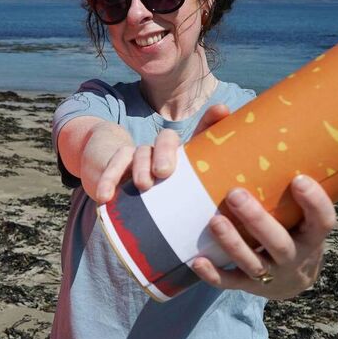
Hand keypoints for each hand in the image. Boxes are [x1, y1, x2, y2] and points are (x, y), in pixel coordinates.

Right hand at [96, 103, 233, 198]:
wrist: (119, 197)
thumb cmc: (163, 209)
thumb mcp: (183, 204)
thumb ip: (201, 208)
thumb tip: (233, 227)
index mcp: (186, 160)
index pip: (201, 137)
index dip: (211, 122)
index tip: (221, 110)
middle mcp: (163, 154)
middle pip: (167, 140)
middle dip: (166, 152)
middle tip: (164, 172)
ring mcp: (140, 158)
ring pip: (140, 151)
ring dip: (140, 166)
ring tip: (142, 186)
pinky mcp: (118, 166)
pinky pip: (113, 167)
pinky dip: (108, 180)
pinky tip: (105, 197)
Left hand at [189, 174, 335, 299]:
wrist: (291, 279)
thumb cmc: (290, 227)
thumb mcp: (297, 209)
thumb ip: (278, 176)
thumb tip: (233, 115)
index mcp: (311, 235)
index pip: (322, 221)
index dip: (314, 203)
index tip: (298, 179)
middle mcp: (294, 256)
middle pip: (279, 242)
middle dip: (257, 220)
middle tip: (235, 194)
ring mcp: (270, 273)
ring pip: (252, 263)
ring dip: (232, 243)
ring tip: (214, 221)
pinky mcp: (248, 286)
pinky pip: (229, 283)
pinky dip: (213, 275)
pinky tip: (197, 261)